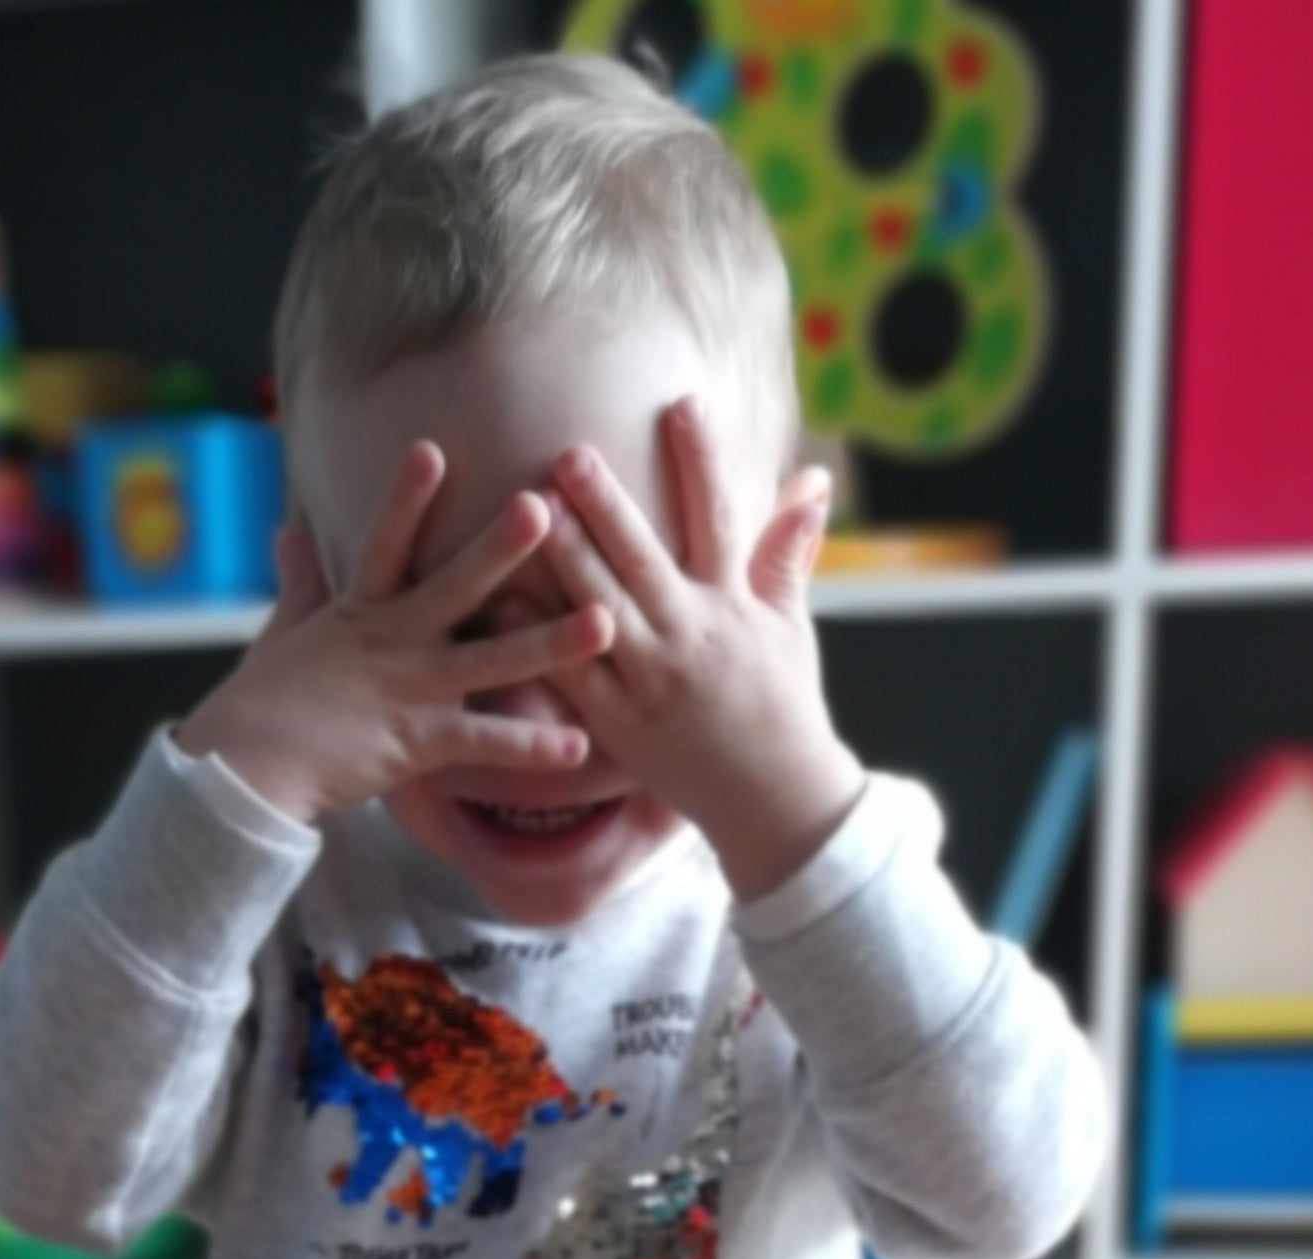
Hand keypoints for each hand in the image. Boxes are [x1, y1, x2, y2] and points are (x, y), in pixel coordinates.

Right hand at [175, 445, 613, 829]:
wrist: (243, 773)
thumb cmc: (260, 706)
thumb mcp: (282, 634)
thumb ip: (299, 583)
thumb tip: (288, 532)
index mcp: (358, 612)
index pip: (384, 542)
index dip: (407, 497)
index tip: (433, 445)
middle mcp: (389, 642)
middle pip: (452, 586)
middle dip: (499, 547)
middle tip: (545, 507)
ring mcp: (407, 691)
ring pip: (488, 661)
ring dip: (548, 642)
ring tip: (603, 623)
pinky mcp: (417, 743)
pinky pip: (484, 744)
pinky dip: (531, 747)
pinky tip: (578, 745)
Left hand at [538, 400, 864, 902]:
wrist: (771, 800)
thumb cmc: (781, 704)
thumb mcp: (791, 625)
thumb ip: (787, 550)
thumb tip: (812, 478)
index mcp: (733, 607)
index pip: (718, 518)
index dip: (701, 460)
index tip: (681, 404)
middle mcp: (689, 640)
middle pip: (642, 560)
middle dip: (605, 504)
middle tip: (568, 451)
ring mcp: (649, 684)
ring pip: (599, 613)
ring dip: (563, 561)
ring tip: (528, 512)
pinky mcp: (617, 726)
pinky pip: (570, 679)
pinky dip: (537, 642)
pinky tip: (500, 603)